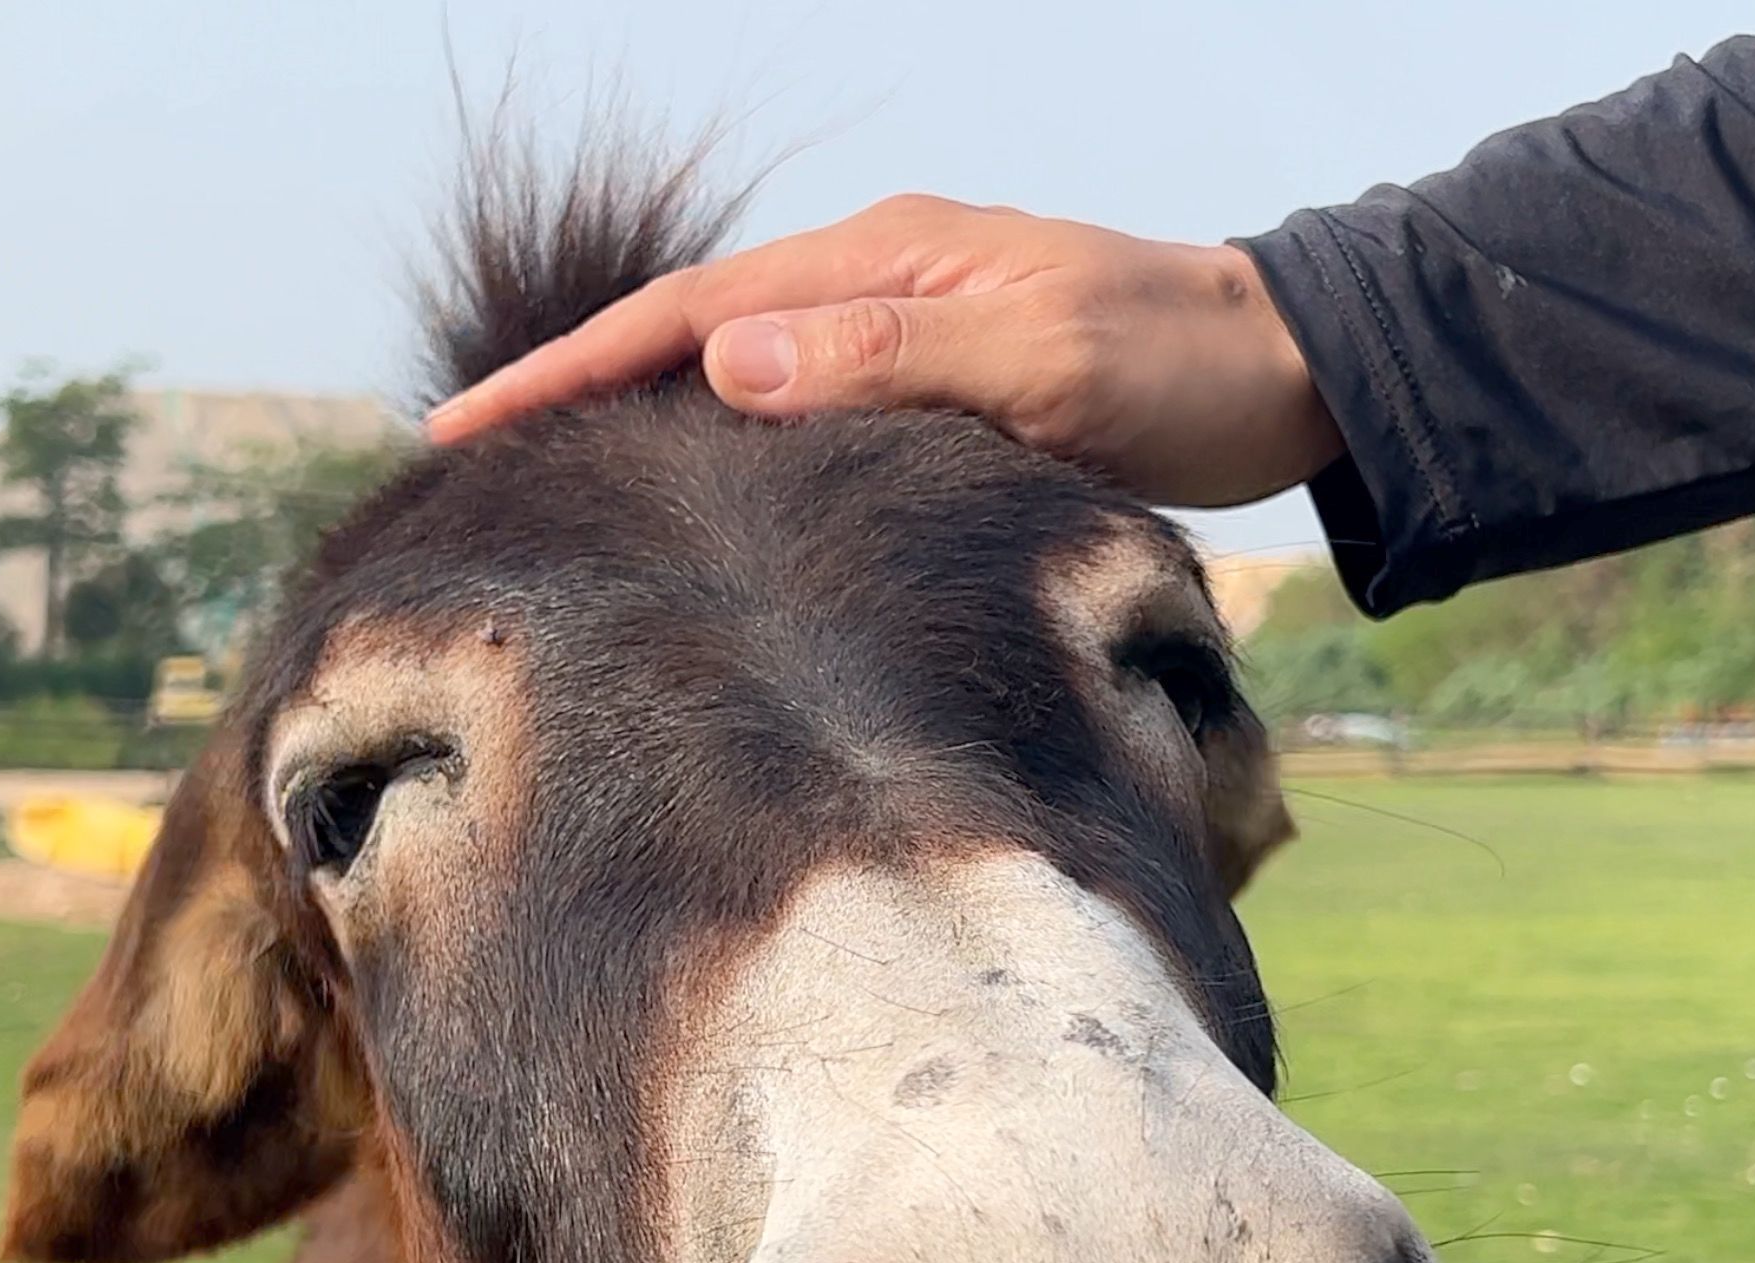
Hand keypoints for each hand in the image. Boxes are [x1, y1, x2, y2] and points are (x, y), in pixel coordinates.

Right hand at [421, 195, 1344, 507]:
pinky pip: (798, 416)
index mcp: (883, 261)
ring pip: (736, 379)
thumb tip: (730, 365)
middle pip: (688, 337)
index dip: (573, 372)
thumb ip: (893, 359)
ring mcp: (903, 333)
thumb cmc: (1182, 363)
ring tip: (549, 498)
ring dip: (643, 427)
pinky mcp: (936, 389)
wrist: (1288, 370)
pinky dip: (727, 453)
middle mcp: (876, 283)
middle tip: (468, 471)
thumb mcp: (1046, 360)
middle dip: (576, 394)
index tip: (467, 427)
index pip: (690, 315)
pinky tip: (696, 510)